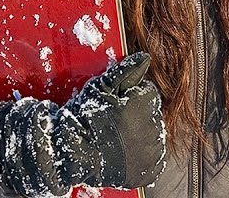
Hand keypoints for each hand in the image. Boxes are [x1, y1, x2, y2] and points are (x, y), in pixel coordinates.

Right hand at [0, 53, 164, 193]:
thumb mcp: (100, 88)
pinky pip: (155, 156)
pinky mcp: (149, 171)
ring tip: (119, 135)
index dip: (131, 94)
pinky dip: (144, 153)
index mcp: (141, 105)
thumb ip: (126, 71)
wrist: (72, 154)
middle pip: (153, 112)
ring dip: (142, 132)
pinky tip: (126, 149)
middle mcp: (150, 129)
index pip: (149, 92)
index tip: (117, 102)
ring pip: (155, 133)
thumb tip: (145, 57)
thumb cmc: (83, 118)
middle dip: (139, 112)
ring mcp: (151, 152)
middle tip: (115, 119)